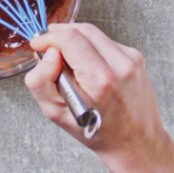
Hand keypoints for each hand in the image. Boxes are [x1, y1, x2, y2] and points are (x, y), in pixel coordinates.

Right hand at [25, 23, 173, 172]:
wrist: (135, 142)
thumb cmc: (97, 130)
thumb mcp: (56, 113)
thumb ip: (41, 81)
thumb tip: (47, 54)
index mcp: (100, 80)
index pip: (70, 39)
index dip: (48, 37)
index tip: (38, 43)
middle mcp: (120, 66)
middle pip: (82, 30)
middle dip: (59, 34)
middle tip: (47, 45)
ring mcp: (131, 60)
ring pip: (94, 33)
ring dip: (74, 38)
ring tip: (64, 55)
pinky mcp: (135, 57)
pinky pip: (105, 41)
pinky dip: (89, 46)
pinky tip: (85, 62)